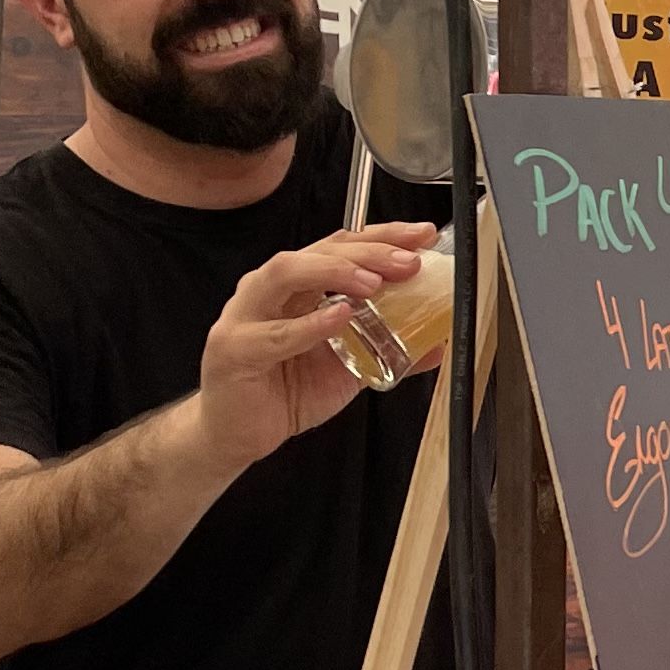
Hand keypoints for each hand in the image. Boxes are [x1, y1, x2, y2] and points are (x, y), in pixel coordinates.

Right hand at [193, 222, 435, 470]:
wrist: (237, 433)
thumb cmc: (285, 391)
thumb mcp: (348, 366)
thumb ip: (386, 350)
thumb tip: (435, 343)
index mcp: (297, 285)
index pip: (341, 246)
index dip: (383, 236)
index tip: (421, 236)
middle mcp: (269, 290)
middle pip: (317, 251)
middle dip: (368, 251)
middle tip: (407, 262)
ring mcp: (246, 316)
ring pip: (285, 274)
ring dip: (334, 273)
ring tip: (374, 283)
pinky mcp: (234, 350)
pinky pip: (274, 334)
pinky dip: (309, 324)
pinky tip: (338, 318)